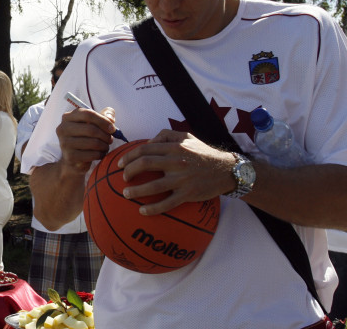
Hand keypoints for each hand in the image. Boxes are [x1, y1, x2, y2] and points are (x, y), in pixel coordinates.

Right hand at [55, 106, 117, 176]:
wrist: (73, 160)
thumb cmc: (85, 138)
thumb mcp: (93, 124)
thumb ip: (104, 116)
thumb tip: (110, 119)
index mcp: (68, 117)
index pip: (88, 114)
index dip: (103, 120)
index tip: (112, 128)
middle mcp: (63, 128)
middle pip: (91, 129)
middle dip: (105, 135)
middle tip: (110, 140)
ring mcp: (64, 143)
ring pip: (93, 143)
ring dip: (104, 145)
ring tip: (105, 147)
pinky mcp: (69, 156)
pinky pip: (92, 154)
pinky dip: (100, 154)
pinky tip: (101, 154)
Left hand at [117, 129, 235, 214]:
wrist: (227, 170)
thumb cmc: (203, 153)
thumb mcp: (187, 137)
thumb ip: (166, 135)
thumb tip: (148, 142)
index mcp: (174, 147)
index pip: (145, 149)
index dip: (128, 156)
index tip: (120, 164)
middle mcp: (177, 161)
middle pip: (145, 164)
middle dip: (129, 171)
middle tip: (123, 178)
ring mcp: (182, 179)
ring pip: (153, 186)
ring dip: (136, 191)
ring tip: (126, 194)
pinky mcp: (188, 194)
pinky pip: (167, 203)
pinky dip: (152, 208)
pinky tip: (142, 211)